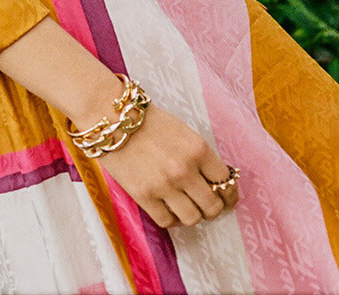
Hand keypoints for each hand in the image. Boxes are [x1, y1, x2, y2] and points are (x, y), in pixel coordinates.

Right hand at [90, 101, 237, 229]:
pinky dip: (170, 218)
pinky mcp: (144, 195)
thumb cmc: (146, 120)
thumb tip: (213, 180)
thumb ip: (199, 156)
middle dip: (212, 208)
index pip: (226, 182)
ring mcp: (164, 184)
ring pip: (192, 218)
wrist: (110, 116)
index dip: (228, 194)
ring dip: (191, 215)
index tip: (226, 197)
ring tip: (184, 207)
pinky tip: (166, 208)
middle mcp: (185, 169)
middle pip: (212, 206)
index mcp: (198, 149)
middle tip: (205, 205)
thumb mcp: (182, 132)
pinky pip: (166, 221)